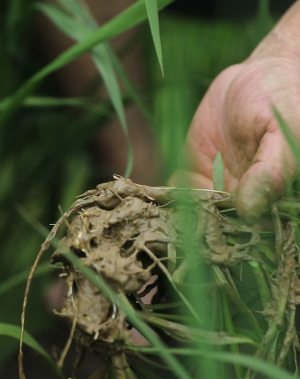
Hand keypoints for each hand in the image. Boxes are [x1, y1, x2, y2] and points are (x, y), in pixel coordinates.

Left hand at [173, 8, 299, 220]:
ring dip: (180, 210)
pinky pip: (181, 190)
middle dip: (198, 224)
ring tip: (169, 205)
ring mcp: (219, 185)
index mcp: (273, 195)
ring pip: (196, 210)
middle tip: (181, 218)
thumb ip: (271, 170)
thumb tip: (250, 210)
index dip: (229, 229)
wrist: (257, 74)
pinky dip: (172, 191)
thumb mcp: (284, 130)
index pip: (251, 225)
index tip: (211, 223)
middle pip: (219, 223)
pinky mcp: (196, 170)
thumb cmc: (282, 99)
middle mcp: (246, 196)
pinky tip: (171, 183)